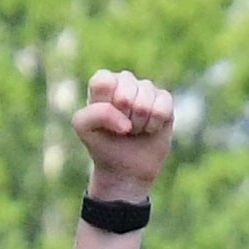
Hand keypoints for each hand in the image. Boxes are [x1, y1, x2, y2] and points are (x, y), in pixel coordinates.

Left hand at [74, 70, 177, 199]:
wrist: (124, 167)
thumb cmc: (102, 143)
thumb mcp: (83, 128)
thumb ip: (95, 114)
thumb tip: (125, 123)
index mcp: (103, 82)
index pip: (104, 82)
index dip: (106, 106)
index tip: (104, 120)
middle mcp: (125, 80)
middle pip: (125, 95)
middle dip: (122, 119)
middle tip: (121, 128)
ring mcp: (146, 88)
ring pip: (144, 103)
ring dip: (138, 124)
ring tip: (133, 129)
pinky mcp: (164, 99)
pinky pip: (162, 108)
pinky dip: (153, 125)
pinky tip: (149, 128)